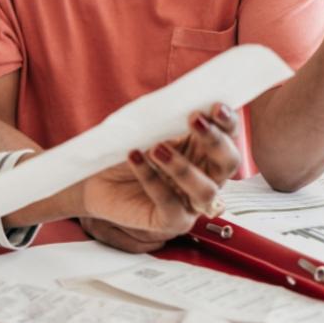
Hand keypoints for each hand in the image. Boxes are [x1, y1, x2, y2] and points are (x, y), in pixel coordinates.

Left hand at [78, 104, 240, 252]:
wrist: (95, 181)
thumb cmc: (126, 152)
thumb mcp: (146, 131)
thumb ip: (167, 121)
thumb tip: (181, 100)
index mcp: (203, 152)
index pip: (228, 137)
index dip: (228, 122)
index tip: (216, 106)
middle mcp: (205, 178)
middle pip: (228, 163)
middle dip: (216, 141)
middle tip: (195, 119)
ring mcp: (190, 203)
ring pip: (206, 190)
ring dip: (183, 167)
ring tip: (156, 147)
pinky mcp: (170, 221)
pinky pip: (169, 204)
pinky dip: (151, 179)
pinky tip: (135, 157)